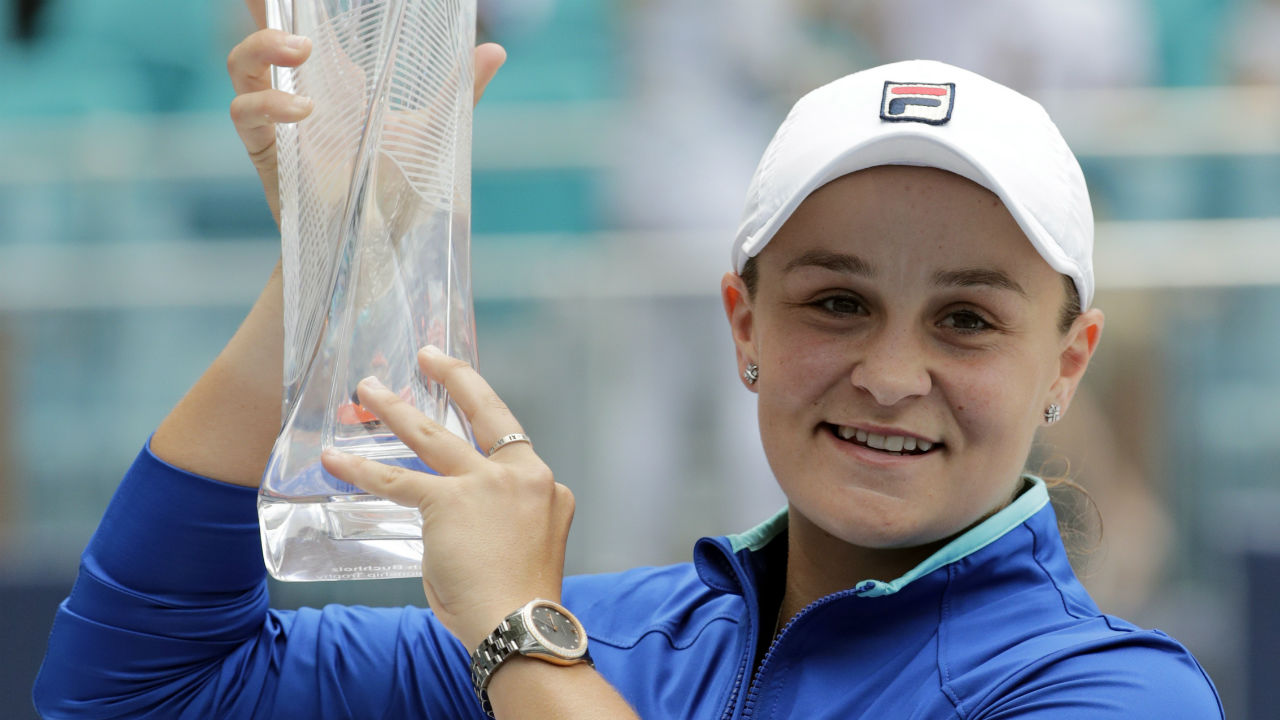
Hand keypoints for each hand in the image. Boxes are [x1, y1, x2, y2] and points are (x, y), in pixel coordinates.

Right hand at [227, 4, 505, 224]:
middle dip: (263, 6)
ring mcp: (279, 120)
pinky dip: (268, 103)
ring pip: (242, 62)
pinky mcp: (267, 152)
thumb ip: (458, 91)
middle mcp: (302, 90)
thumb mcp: (432, 135)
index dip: (297, 0)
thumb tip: (496, 50)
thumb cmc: (399, 189)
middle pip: (264, 31)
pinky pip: (245, 113)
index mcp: (338, 79)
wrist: (378, 249)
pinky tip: (304, 111)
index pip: (308, 21)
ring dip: (263, 45)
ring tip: (302, 50)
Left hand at [321, 347, 574, 650]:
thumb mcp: (527, 549)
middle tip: (430, 356)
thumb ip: (498, 522)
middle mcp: (524, 475)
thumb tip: (458, 526)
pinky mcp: (449, 501)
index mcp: (548, 487)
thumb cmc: (519, 602)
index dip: (485, 416)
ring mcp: (487, 484)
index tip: (469, 394)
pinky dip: (362, 470)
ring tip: (369, 390)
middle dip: (455, 378)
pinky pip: (397, 480)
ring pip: (433, 435)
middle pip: (485, 413)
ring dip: (396, 410)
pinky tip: (336, 459)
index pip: (513, 443)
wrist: (521, 624)